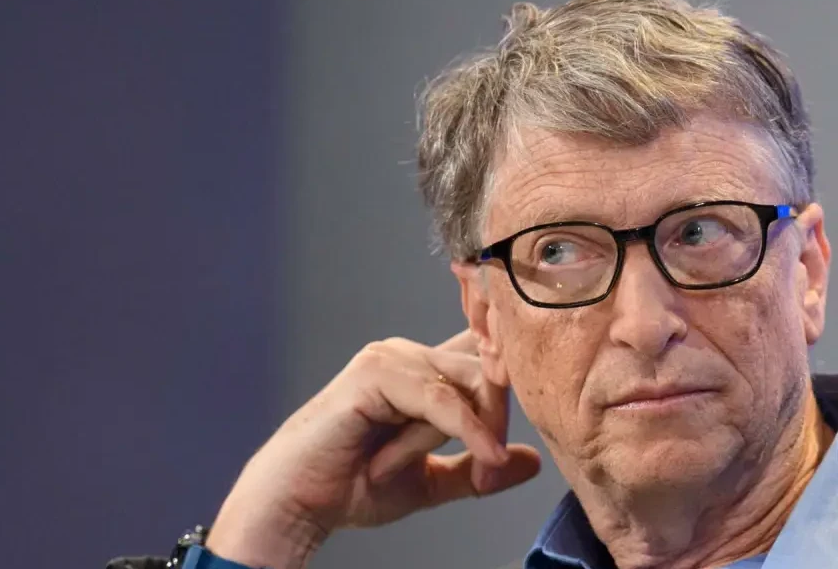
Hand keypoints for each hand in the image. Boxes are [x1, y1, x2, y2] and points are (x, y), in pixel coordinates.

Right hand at [205, 330, 541, 568]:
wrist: (302, 500)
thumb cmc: (351, 486)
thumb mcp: (430, 480)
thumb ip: (476, 466)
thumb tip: (529, 459)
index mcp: (420, 371)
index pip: (482, 349)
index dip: (514, 371)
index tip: (547, 407)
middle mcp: (406, 354)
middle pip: (487, 365)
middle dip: (504, 417)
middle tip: (497, 466)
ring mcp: (388, 358)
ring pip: (469, 380)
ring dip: (483, 430)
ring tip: (482, 472)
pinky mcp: (374, 373)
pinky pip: (441, 397)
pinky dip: (468, 430)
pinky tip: (485, 457)